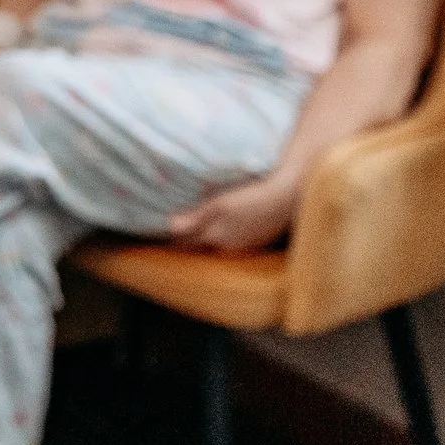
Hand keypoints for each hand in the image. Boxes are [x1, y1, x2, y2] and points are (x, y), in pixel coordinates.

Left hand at [167, 172, 300, 251]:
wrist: (287, 197)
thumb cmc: (251, 197)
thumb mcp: (219, 204)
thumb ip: (195, 217)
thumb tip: (170, 228)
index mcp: (216, 237)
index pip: (186, 243)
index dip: (172, 239)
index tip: (158, 233)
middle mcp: (228, 246)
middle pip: (201, 247)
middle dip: (187, 241)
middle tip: (172, 233)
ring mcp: (245, 245)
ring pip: (218, 246)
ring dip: (206, 240)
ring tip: (195, 230)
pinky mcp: (258, 240)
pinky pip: (234, 242)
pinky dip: (225, 237)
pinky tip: (224, 228)